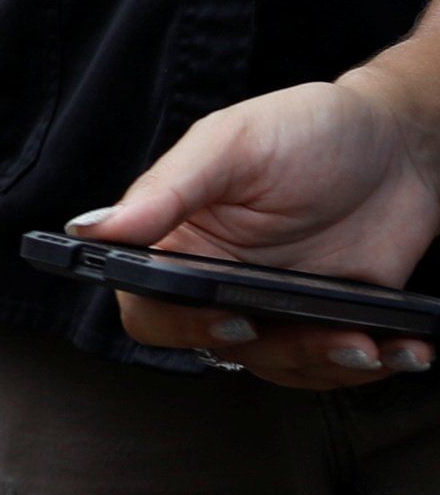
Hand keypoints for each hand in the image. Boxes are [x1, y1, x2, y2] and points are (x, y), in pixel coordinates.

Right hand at [71, 52, 439, 388]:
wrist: (404, 141)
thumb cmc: (310, 128)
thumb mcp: (231, 145)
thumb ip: (164, 190)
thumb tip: (90, 230)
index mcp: (181, 238)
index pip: (148, 305)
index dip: (180, 325)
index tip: (232, 320)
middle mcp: (221, 278)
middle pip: (219, 348)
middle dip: (279, 352)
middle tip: (328, 335)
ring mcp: (278, 303)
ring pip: (282, 366)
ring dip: (330, 364)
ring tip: (372, 342)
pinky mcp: (334, 318)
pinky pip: (338, 366)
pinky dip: (374, 365)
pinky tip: (404, 348)